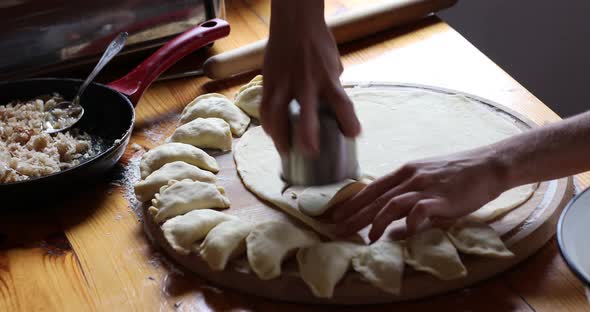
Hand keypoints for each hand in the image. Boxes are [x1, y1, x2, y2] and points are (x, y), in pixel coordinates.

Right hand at [260, 0, 360, 154]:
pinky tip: (272, 133)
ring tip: (284, 151)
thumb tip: (335, 109)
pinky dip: (268, 123)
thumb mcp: (333, 65)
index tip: (353, 135)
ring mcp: (285, 82)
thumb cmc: (318, 43)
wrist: (295, 21)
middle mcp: (307, 82)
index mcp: (328, 77)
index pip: (342, 102)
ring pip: (278, 113)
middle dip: (308, 135)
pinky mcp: (269, 81)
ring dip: (280, 135)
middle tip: (310, 153)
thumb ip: (333, 87)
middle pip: (307, 112)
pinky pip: (265, 107)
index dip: (349, 121)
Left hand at [332, 148, 509, 241]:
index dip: (352, 202)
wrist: (488, 165)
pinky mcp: (441, 197)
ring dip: (375, 222)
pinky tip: (398, 234)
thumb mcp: (427, 177)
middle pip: (376, 198)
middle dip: (354, 215)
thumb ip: (408, 193)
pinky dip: (407, 222)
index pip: (371, 188)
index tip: (336, 215)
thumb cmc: (458, 173)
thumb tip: (392, 217)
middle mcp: (410, 176)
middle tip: (337, 230)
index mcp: (405, 171)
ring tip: (366, 238)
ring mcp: (425, 186)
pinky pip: (418, 210)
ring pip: (391, 204)